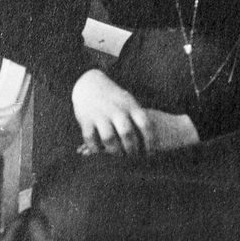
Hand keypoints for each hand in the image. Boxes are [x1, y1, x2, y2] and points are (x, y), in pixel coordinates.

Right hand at [72, 70, 198, 155]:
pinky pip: (91, 138)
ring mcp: (100, 114)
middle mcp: (115, 110)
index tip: (151, 153)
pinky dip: (95, 148)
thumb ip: (139, 116)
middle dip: (131, 149)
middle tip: (133, 157)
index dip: (150, 141)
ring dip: (114, 151)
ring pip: (109, 138)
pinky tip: (99, 152)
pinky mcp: (85, 120)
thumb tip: (154, 135)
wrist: (89, 83)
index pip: (145, 124)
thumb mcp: (129, 102)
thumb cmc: (115, 98)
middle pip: (127, 133)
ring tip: (118, 155)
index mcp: (130, 105)